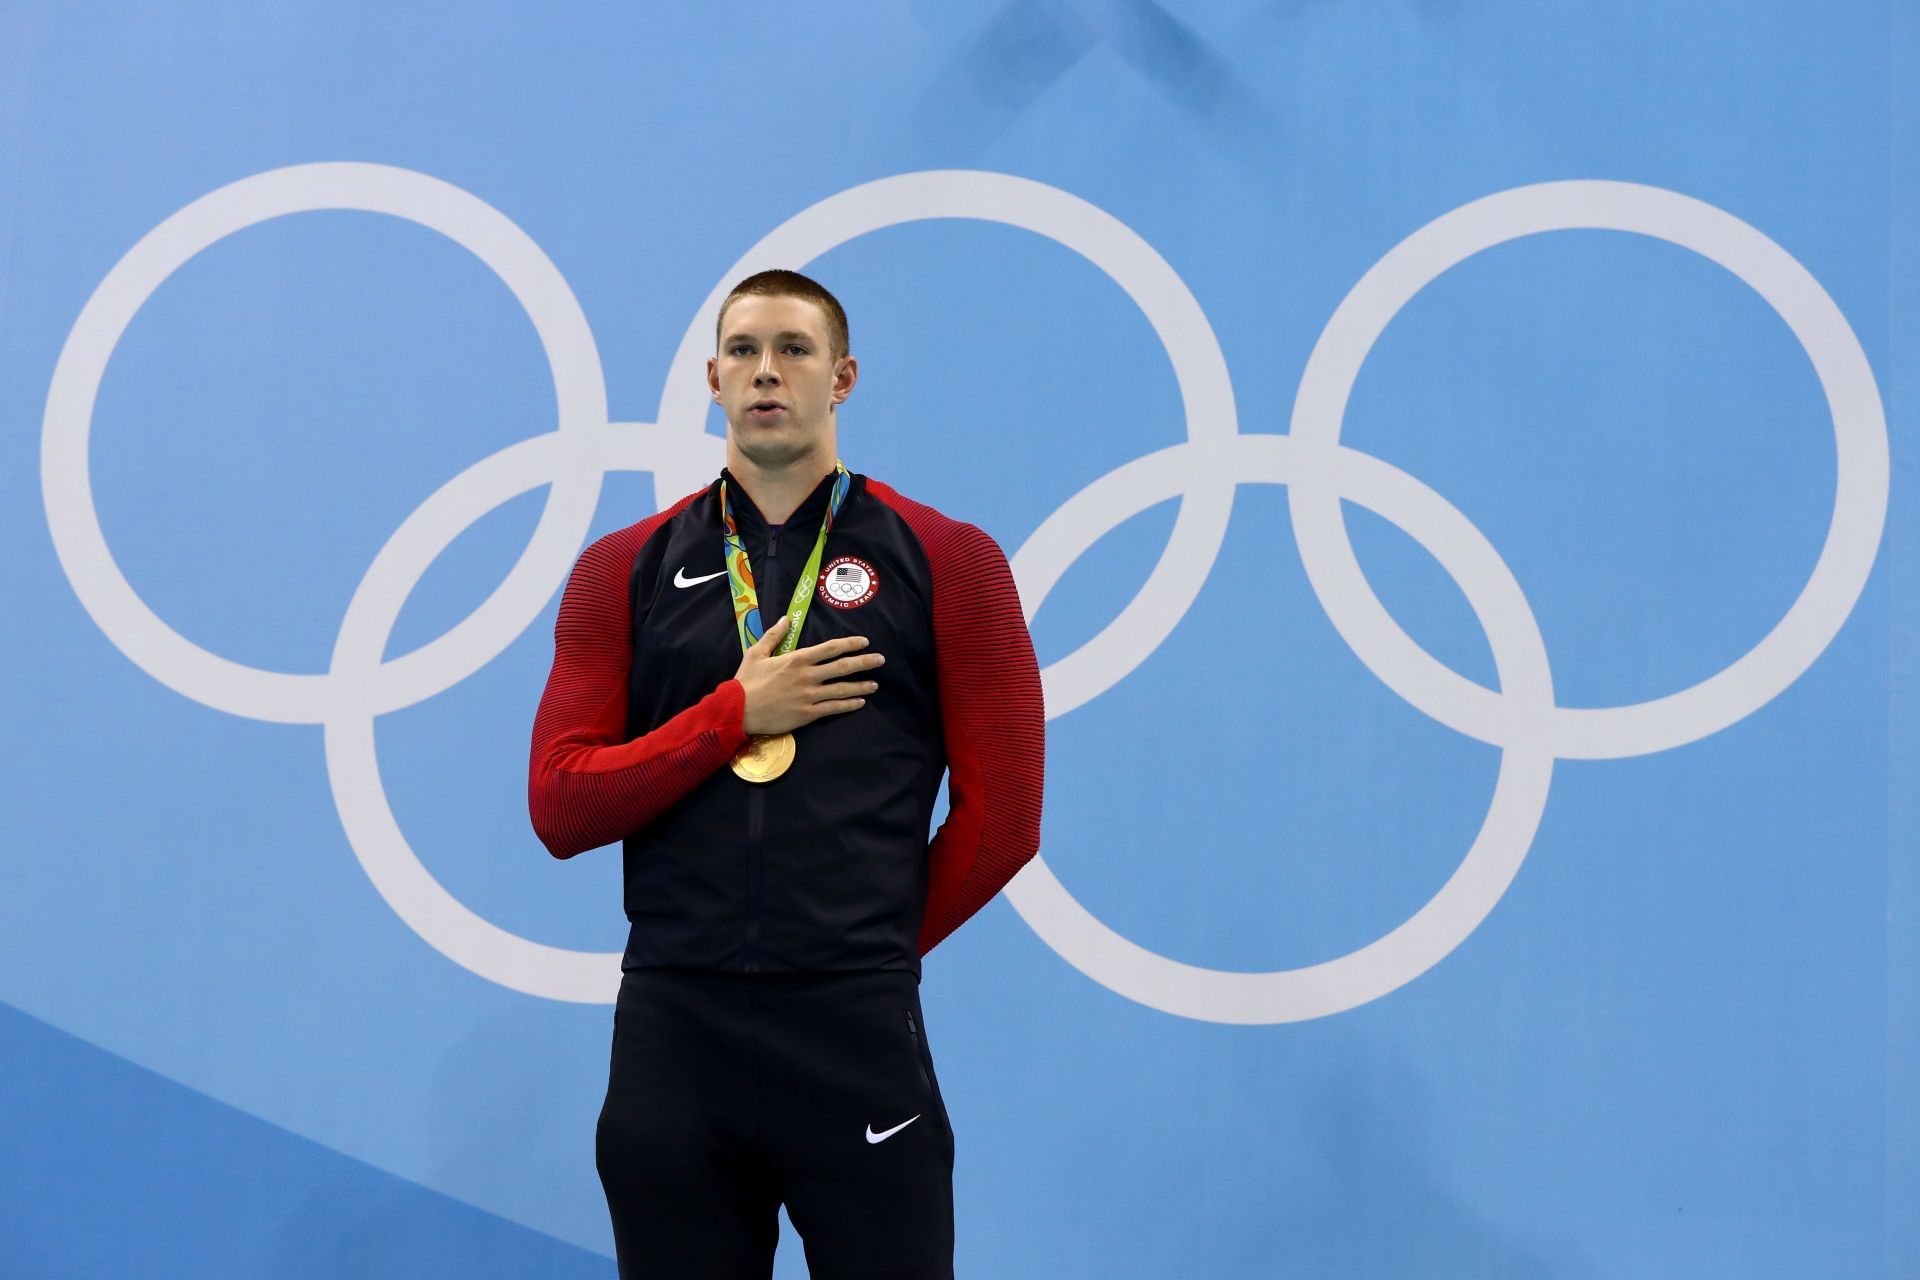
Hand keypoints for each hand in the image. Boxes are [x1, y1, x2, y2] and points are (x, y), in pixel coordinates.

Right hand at [734, 615, 884, 735]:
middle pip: (842, 667)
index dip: (850, 644)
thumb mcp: (756, 652)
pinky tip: (860, 703)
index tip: (864, 642)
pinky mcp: (807, 714)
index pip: (830, 648)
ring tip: (875, 684)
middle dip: (864, 662)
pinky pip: (833, 708)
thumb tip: (785, 618)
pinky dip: (849, 705)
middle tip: (881, 659)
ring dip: (861, 686)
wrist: (737, 710)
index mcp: (796, 659)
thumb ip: (774, 635)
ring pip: (841, 689)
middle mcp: (807, 676)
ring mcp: (808, 696)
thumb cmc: (746, 681)